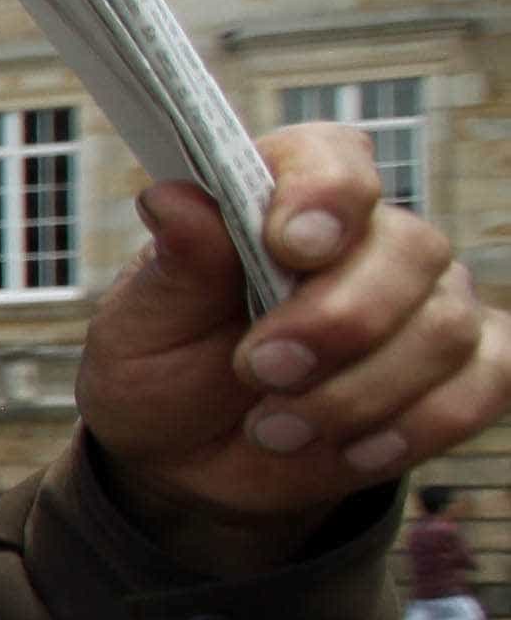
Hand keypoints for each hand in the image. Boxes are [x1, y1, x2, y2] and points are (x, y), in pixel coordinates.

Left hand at [81, 130, 508, 568]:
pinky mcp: (462, 369)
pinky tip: (349, 449)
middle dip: (337, 323)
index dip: (326, 196)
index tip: (291, 248)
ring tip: (273, 428)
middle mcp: (373, 238)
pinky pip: (482, 385)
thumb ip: (175, 266)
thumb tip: (172, 199)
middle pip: (410, 250)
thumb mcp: (142, 325)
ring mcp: (427, 302)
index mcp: (286, 198)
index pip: (334, 160)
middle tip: (259, 371)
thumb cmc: (161, 369)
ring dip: (357, 392)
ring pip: (443, 328)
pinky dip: (414, 427)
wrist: (186, 458)